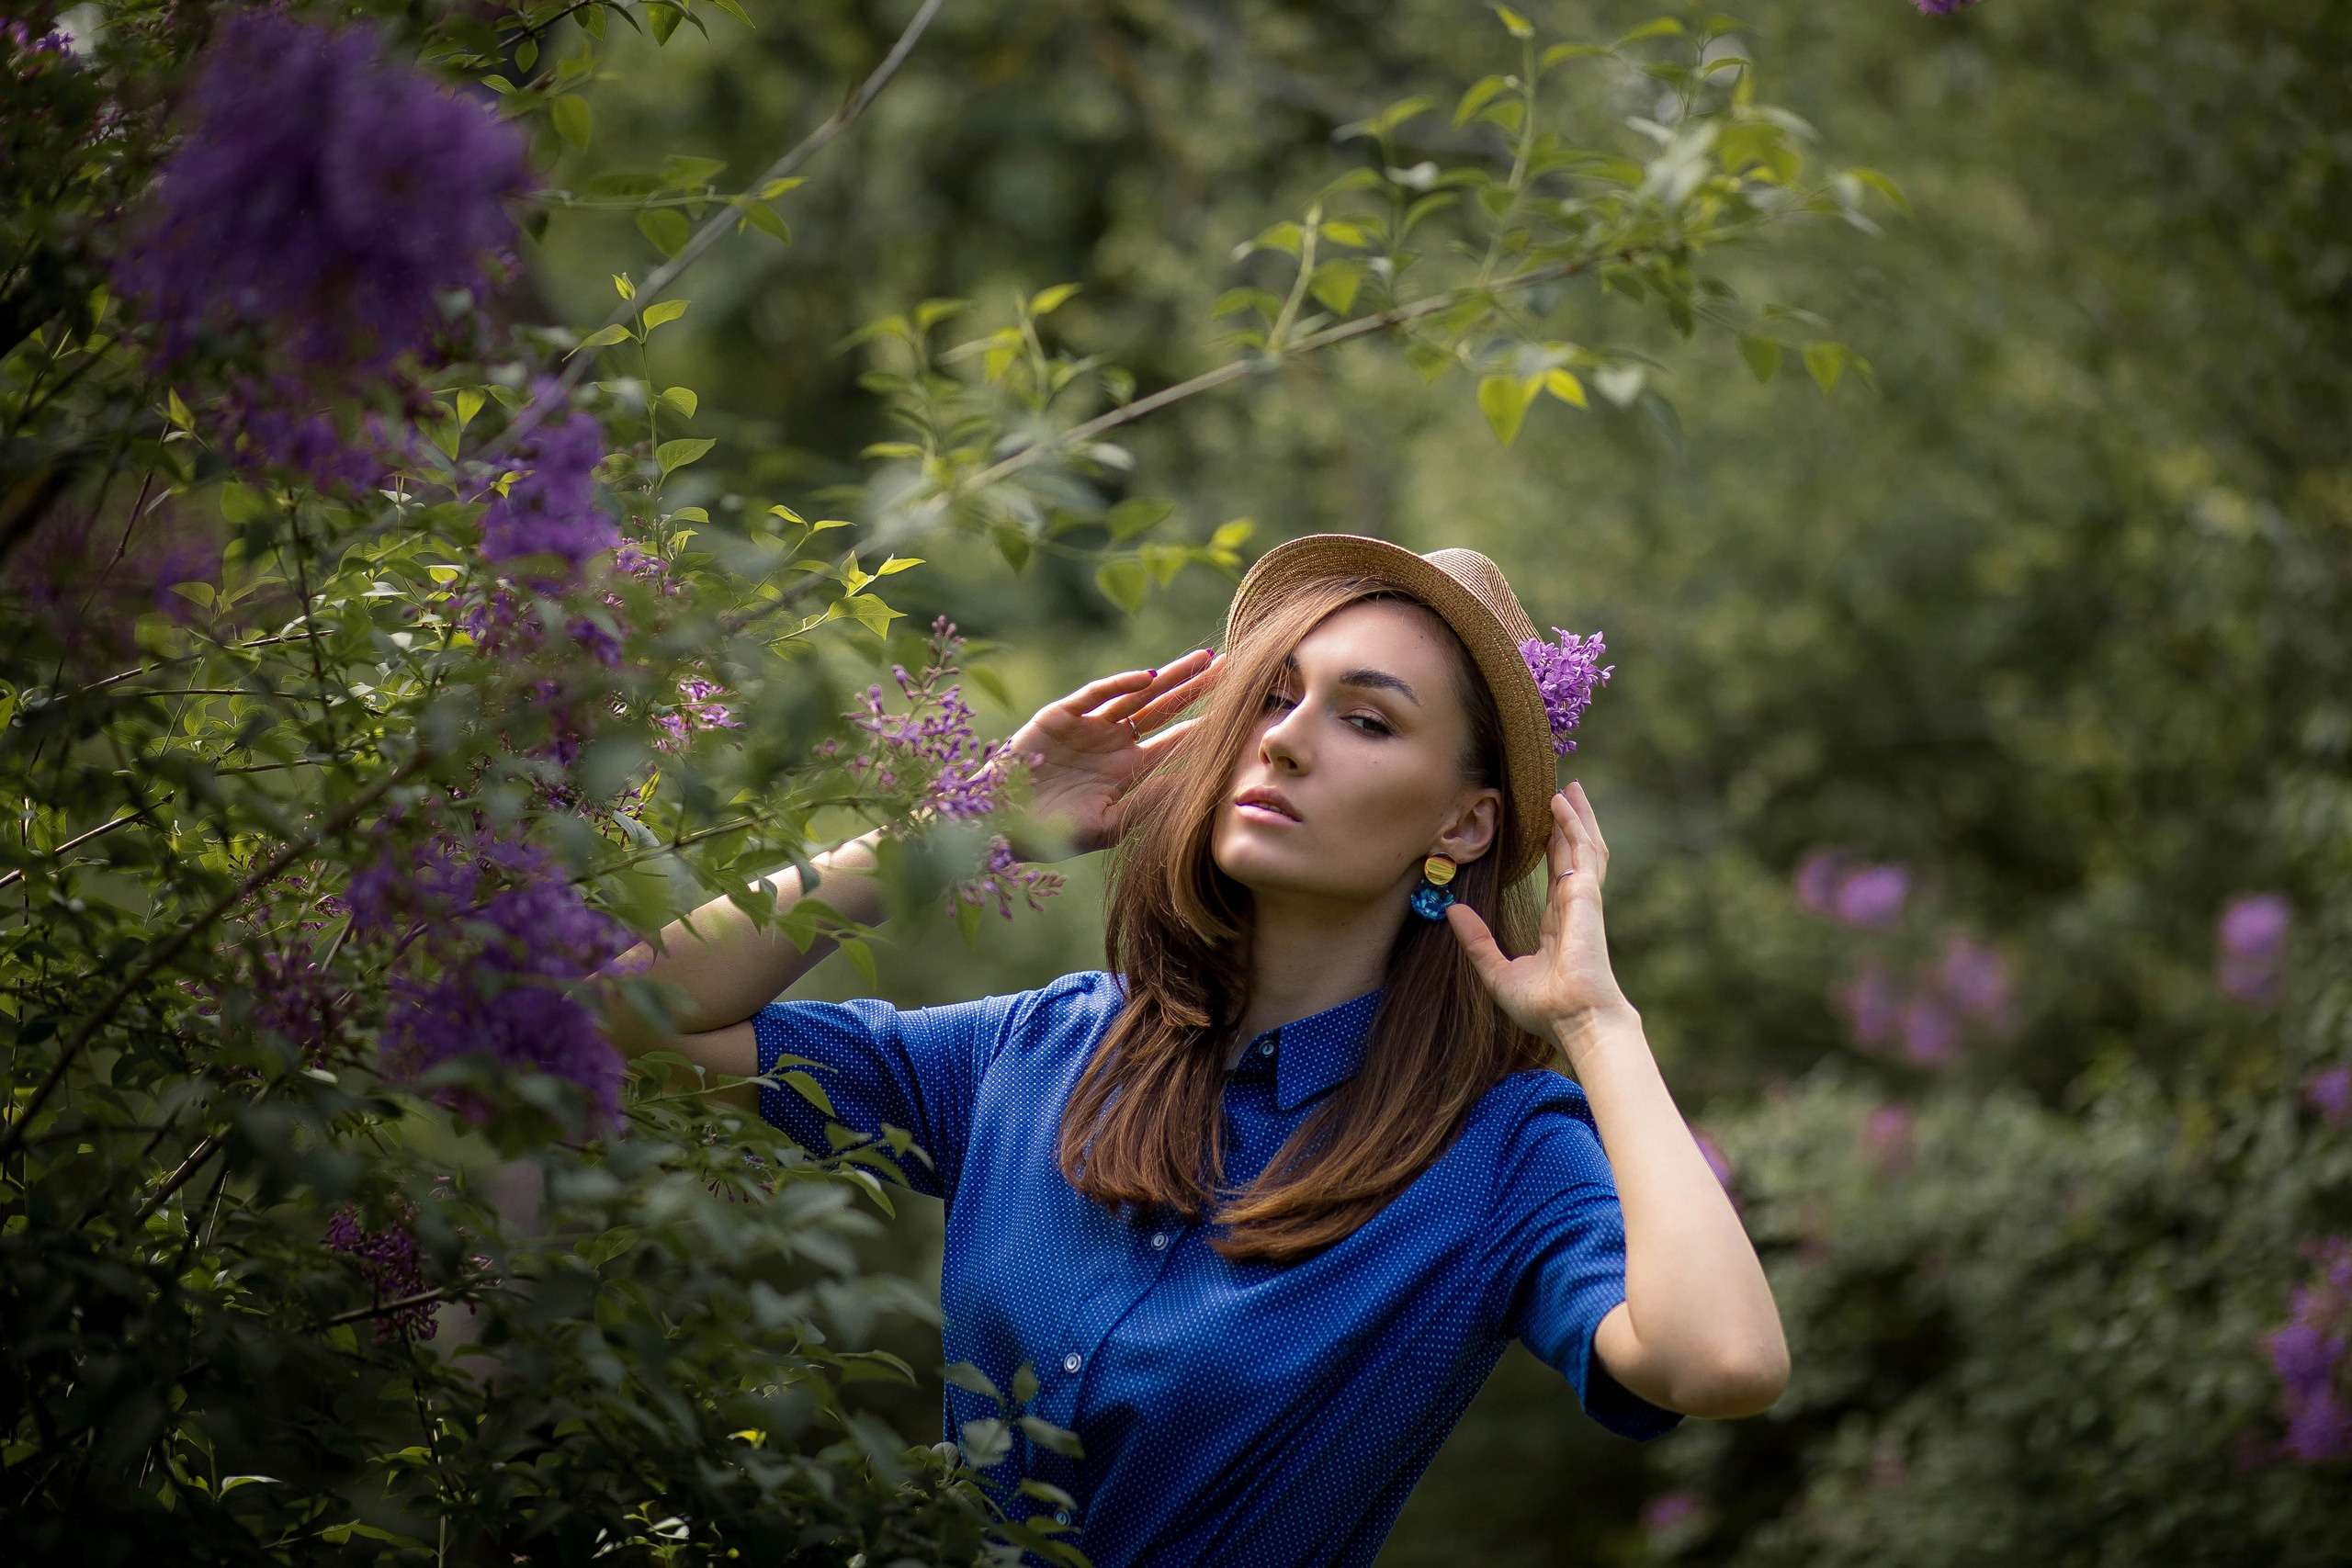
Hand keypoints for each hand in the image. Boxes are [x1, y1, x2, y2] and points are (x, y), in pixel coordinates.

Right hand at [1003, 648, 1220, 855]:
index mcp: (1127, 770)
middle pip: (1163, 709)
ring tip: (1202, 660)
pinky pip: (1095, 696)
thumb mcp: (1108, 824)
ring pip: (1136, 694)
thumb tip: (1195, 785)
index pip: (1174, 742)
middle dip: (1195, 689)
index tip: (1240, 712)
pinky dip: (1119, 685)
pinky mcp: (1061, 715)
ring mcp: (1088, 726)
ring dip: (1168, 676)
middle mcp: (1112, 743)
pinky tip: (1147, 677)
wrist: (1000, 825)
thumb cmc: (1053, 833)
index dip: (1204, 726)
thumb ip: (1149, 802)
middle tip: (1231, 668)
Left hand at [1446, 782, 1631, 1053]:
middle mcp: (1574, 907)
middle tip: (1564, 792)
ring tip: (1570, 788)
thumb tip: (1451, 911)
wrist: (1574, 1020)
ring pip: (1584, 846)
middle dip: (1570, 823)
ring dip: (1577, 816)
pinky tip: (1563, 803)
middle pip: (1574, 853)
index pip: (1557, 875)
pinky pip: (1582, 852)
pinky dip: (1573, 824)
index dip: (1554, 848)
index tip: (1545, 825)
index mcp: (1559, 924)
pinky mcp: (1587, 896)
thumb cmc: (1543, 1007)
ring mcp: (1584, 899)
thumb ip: (1476, 941)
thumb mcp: (1496, 972)